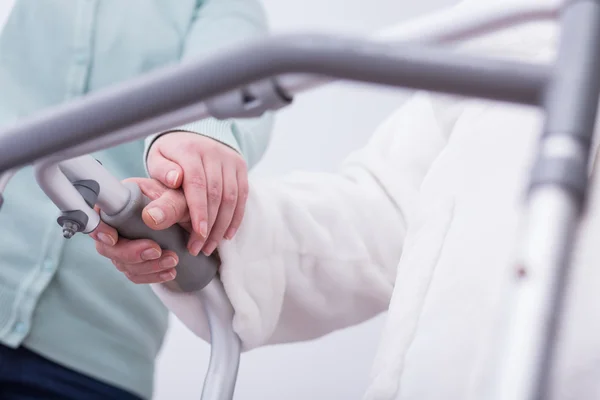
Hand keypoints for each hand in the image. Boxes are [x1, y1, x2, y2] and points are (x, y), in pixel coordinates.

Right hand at [91, 177, 189, 283]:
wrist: (199, 218)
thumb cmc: (188, 201)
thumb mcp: (183, 200)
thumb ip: (169, 205)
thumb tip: (151, 217)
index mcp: (125, 199)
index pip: (99, 214)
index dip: (99, 228)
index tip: (113, 238)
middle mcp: (120, 222)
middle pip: (108, 245)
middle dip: (130, 253)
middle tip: (157, 251)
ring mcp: (126, 242)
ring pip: (122, 263)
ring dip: (146, 267)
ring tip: (173, 261)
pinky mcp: (136, 258)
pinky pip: (135, 273)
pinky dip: (151, 276)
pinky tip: (169, 273)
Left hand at [147, 132, 247, 255]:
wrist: (192, 137)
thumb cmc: (170, 156)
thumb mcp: (157, 159)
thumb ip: (162, 170)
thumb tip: (175, 179)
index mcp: (189, 150)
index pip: (197, 183)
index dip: (198, 210)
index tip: (197, 234)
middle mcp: (213, 152)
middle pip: (216, 194)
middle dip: (209, 225)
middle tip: (199, 248)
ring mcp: (230, 159)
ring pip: (231, 197)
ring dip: (222, 226)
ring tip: (210, 246)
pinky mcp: (240, 167)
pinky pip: (242, 196)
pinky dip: (236, 218)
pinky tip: (226, 235)